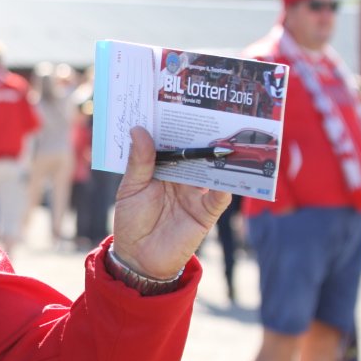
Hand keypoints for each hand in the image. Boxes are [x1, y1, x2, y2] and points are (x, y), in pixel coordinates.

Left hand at [110, 127, 231, 277]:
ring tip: (226, 138)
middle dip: (202, 135)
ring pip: (211, 170)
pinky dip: (226, 185)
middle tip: (212, 113)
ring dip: (219, 157)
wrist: (139, 257)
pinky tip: (229, 174)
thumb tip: (139, 130)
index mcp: (162, 167)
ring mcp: (196, 193)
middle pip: (195, 153)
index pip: (172, 142)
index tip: (180, 104)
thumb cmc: (132, 220)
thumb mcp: (131, 188)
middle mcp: (182, 176)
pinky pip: (220, 196)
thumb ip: (139, 162)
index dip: (176, 126)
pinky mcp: (206, 211)